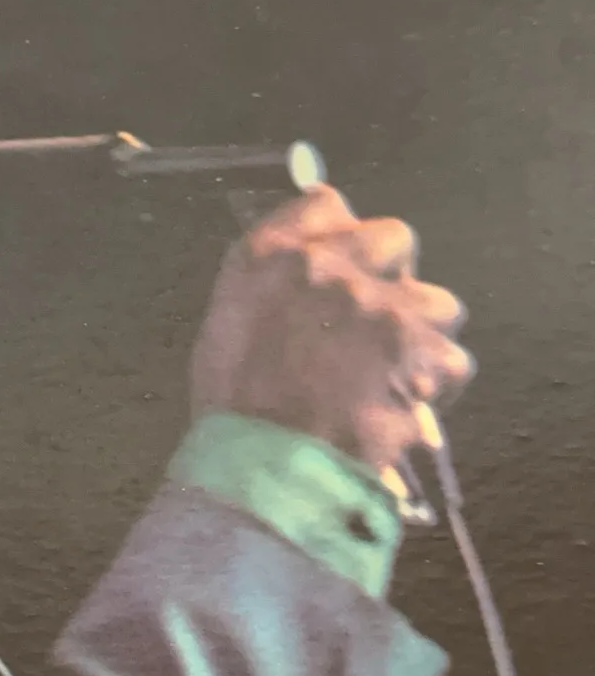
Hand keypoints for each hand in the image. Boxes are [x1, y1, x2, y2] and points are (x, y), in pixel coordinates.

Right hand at [190, 185, 473, 473]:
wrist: (264, 470)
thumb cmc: (233, 404)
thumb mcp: (224, 324)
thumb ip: (264, 276)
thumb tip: (307, 246)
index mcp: (276, 257)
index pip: (326, 205)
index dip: (340, 237)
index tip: (340, 265)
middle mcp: (336, 269)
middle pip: (394, 239)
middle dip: (390, 276)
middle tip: (372, 321)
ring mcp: (388, 310)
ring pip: (437, 301)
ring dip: (421, 332)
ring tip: (395, 370)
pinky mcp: (425, 357)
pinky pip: (452, 359)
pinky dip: (435, 384)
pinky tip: (407, 403)